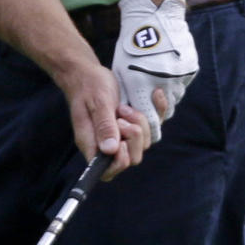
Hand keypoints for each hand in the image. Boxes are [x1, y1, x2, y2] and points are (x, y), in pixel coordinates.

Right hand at [57, 62, 154, 180]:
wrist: (88, 73)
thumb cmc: (88, 86)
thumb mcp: (97, 102)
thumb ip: (104, 125)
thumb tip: (110, 150)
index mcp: (92, 143)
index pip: (108, 170)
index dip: (120, 161)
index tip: (122, 141)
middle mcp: (107, 144)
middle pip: (132, 158)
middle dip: (134, 138)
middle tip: (123, 116)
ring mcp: (121, 135)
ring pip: (144, 143)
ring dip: (141, 123)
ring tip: (126, 107)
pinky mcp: (132, 125)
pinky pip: (153, 127)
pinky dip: (157, 111)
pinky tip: (155, 95)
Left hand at [112, 0, 198, 141]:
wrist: (153, 18)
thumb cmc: (130, 47)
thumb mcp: (121, 71)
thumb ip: (127, 96)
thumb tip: (128, 117)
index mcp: (142, 86)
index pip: (149, 122)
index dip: (146, 125)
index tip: (142, 123)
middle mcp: (164, 84)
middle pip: (165, 113)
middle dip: (156, 110)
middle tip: (149, 98)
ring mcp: (179, 77)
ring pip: (175, 98)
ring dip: (167, 95)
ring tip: (156, 78)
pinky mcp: (190, 70)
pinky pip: (182, 84)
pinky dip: (175, 81)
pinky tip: (166, 69)